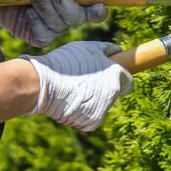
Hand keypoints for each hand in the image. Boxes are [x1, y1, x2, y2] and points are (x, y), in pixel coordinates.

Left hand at [0, 0, 107, 47]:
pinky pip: (45, 35)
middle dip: (67, 5)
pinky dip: (36, 21)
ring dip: (47, 9)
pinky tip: (28, 12)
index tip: (98, 5)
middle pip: (78, 18)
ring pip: (60, 26)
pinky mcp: (39, 38)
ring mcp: (54, 29)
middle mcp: (67, 17)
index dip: (99, 11)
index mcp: (74, 1)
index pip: (95, 11)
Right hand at [18, 40, 133, 130]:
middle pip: (114, 93)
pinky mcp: (91, 123)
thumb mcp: (88, 47)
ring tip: (73, 89)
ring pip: (102, 105)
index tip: (110, 76)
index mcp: (116, 77)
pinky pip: (91, 116)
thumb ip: (107, 49)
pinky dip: (83, 111)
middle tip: (86, 81)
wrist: (43, 85)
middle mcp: (113, 96)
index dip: (120, 78)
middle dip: (104, 88)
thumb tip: (118, 51)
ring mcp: (103, 111)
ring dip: (93, 99)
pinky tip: (70, 101)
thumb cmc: (66, 62)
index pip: (128, 81)